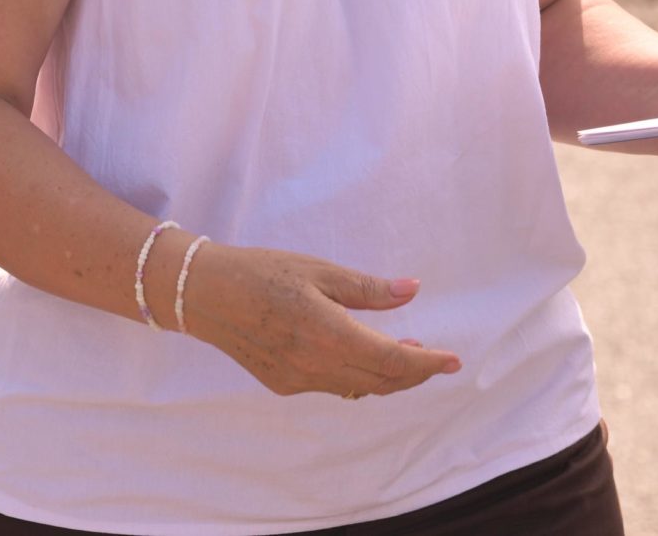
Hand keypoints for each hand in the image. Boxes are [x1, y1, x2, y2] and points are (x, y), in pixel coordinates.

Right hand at [180, 242, 461, 399]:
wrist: (205, 293)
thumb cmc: (262, 272)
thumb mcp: (319, 270)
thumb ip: (367, 288)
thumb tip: (412, 290)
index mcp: (328, 334)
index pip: (392, 361)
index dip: (427, 364)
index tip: (452, 360)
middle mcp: (316, 366)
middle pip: (381, 381)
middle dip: (413, 373)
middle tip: (435, 357)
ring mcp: (298, 380)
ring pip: (358, 388)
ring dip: (387, 376)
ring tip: (404, 353)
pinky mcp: (284, 384)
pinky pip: (333, 386)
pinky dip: (358, 377)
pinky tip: (360, 356)